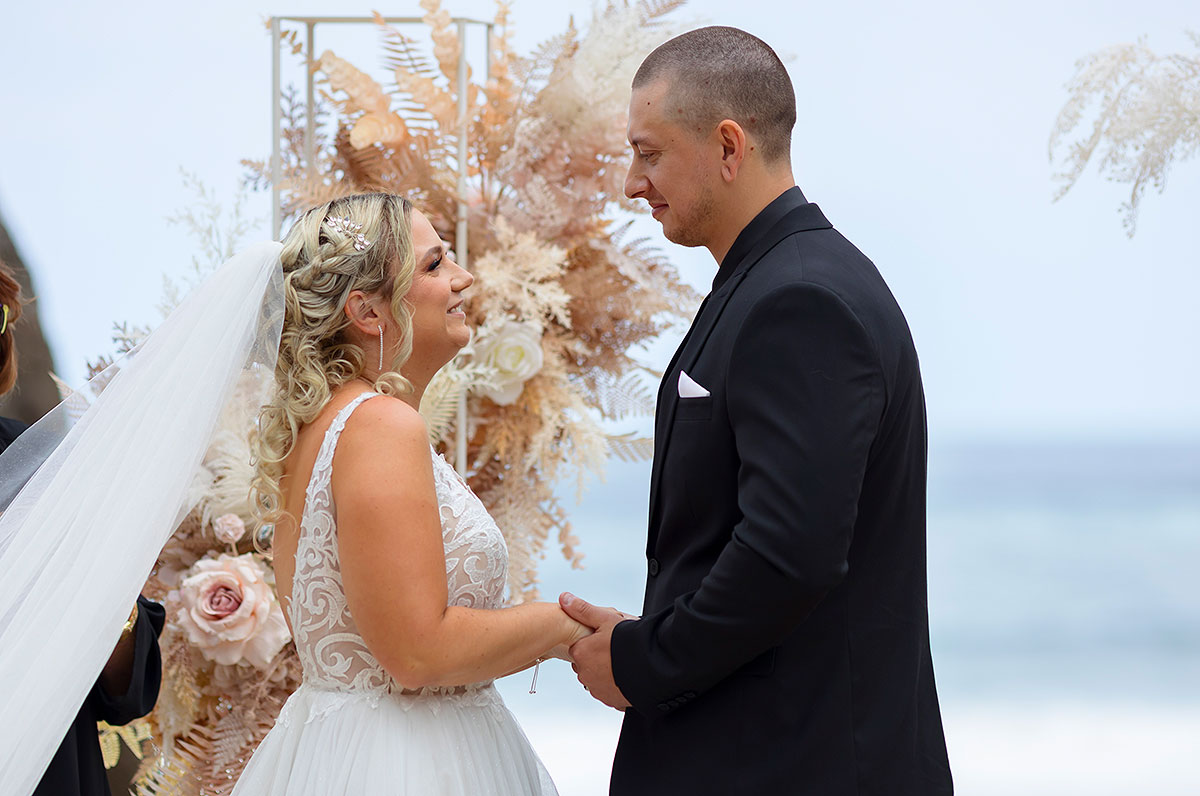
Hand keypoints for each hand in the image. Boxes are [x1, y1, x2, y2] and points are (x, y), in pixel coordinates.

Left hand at [559, 592, 634, 710]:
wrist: (654, 666)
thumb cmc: (628, 640)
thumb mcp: (605, 618)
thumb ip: (582, 609)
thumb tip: (563, 597)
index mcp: (581, 653)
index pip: (579, 647)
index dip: (593, 642)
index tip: (607, 639)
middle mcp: (584, 674)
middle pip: (586, 664)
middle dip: (597, 658)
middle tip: (617, 650)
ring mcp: (597, 689)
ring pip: (597, 678)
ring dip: (606, 672)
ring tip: (624, 662)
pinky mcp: (611, 701)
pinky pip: (609, 691)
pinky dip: (616, 685)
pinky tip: (628, 675)